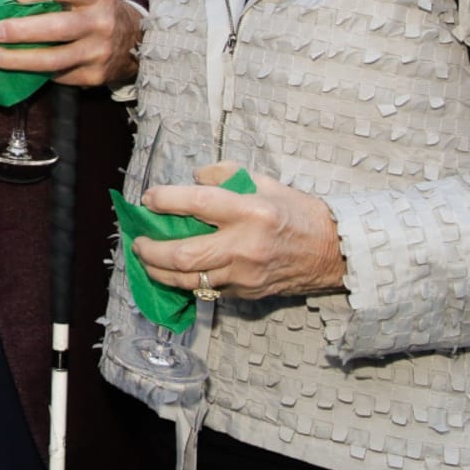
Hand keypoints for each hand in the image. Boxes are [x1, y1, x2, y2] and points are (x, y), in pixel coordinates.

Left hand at [0, 0, 141, 85]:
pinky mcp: (94, 76)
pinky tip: (13, 68)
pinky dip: (32, 71)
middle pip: (58, 27)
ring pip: (54, 59)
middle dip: (22, 31)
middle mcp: (101, 23)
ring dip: (18, 59)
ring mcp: (99, 52)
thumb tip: (10, 3)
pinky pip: (57, 75)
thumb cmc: (96, 14)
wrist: (136, 43)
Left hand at [132, 163, 347, 299]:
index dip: (165, 201)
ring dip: (160, 271)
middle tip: (138, 242)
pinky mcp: (247, 293)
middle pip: (184, 254)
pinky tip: (173, 273)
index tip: (148, 199)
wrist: (331, 251)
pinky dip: (185, 281)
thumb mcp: (265, 182)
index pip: (196, 204)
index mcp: (250, 211)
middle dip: (151, 250)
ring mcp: (245, 274)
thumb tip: (194, 178)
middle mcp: (245, 245)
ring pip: (190, 279)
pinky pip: (207, 289)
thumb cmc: (296, 212)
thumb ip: (226, 175)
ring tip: (146, 260)